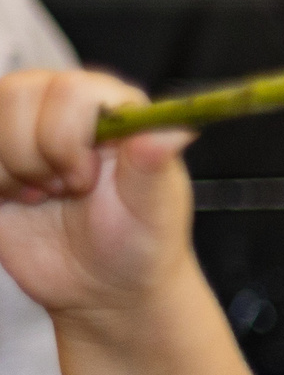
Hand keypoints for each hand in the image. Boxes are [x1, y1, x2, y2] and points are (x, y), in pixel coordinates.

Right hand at [0, 70, 195, 319]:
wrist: (102, 284)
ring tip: (44, 195)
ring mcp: (25, 125)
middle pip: (18, 95)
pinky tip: (17, 198)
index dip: (67, 138)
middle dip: (36, 156)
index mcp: (113, 109)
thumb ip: (154, 166)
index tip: (84, 180)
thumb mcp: (155, 210)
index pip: (70, 91)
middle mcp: (66, 107)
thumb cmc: (140, 242)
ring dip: (11, 170)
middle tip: (66, 190)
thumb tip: (175, 129)